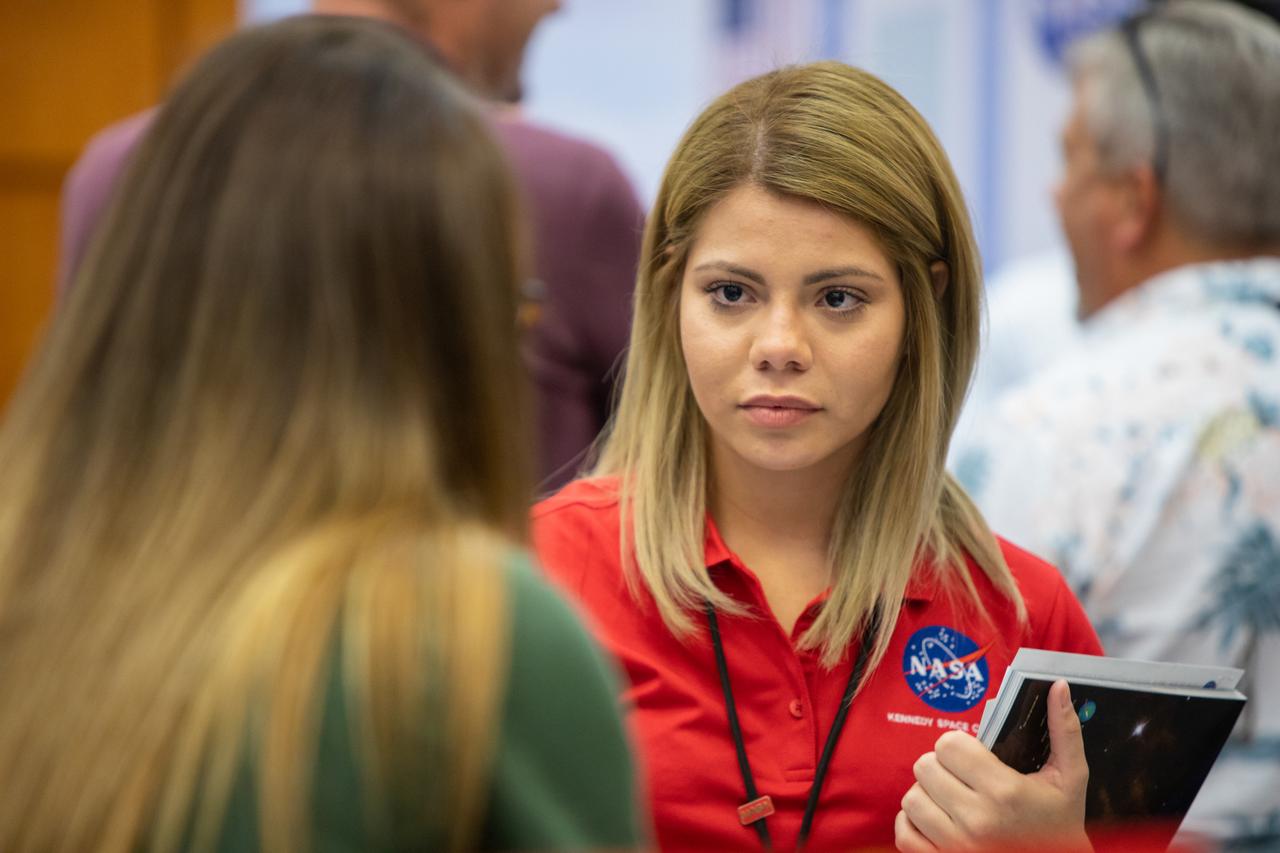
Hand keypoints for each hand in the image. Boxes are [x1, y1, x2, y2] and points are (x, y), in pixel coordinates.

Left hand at [895, 679, 1089, 851]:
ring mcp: (956, 846)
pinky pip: (903, 832)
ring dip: (928, 795)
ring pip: (912, 798)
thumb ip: (1064, 730)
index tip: (973, 755)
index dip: (958, 745)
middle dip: (942, 767)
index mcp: (1004, 791)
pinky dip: (914, 825)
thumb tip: (1058, 686)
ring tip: (953, 799)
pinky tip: (938, 821)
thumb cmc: (1060, 823)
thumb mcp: (1070, 778)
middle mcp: (976, 820)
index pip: (948, 745)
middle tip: (963, 777)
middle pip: (925, 767)